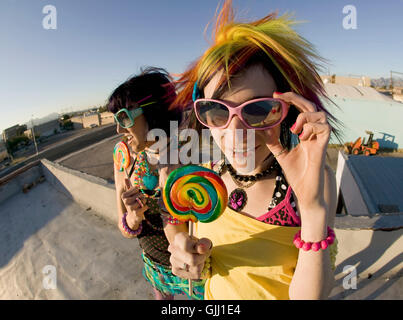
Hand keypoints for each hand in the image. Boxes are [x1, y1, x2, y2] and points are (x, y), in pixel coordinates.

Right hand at [121, 178, 148, 228]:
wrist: (132, 216)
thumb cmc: (132, 203)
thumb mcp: (130, 194)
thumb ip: (128, 186)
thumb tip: (125, 178)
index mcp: (124, 195)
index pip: (136, 188)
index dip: (138, 191)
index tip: (135, 195)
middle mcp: (126, 201)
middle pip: (140, 194)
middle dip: (142, 197)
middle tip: (138, 201)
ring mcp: (130, 207)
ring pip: (143, 200)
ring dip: (144, 202)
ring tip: (140, 205)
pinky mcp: (136, 213)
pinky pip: (145, 206)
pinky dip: (145, 207)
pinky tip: (142, 209)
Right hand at [168, 232, 211, 279]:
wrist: (188, 249)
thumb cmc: (198, 244)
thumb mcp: (204, 241)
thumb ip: (205, 243)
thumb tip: (202, 249)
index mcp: (179, 238)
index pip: (186, 247)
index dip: (199, 250)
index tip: (203, 249)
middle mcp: (173, 249)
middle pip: (192, 260)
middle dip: (202, 258)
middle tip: (202, 255)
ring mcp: (173, 260)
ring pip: (194, 269)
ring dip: (200, 265)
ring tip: (197, 259)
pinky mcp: (175, 271)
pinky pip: (194, 275)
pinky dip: (198, 271)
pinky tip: (194, 265)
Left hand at [265, 92, 330, 213]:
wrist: (306, 191)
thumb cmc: (297, 173)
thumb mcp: (280, 154)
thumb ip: (273, 141)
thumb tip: (262, 128)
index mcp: (305, 132)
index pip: (301, 109)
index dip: (291, 99)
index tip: (275, 95)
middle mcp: (315, 133)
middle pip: (311, 106)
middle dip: (295, 98)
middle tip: (279, 96)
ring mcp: (320, 139)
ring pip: (320, 114)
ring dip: (304, 117)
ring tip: (294, 130)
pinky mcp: (324, 146)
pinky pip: (324, 127)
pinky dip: (311, 128)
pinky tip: (303, 138)